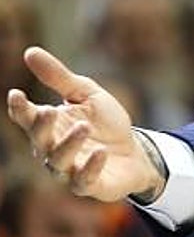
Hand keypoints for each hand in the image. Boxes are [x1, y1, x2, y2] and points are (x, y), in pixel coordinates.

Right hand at [6, 47, 162, 201]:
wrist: (135, 151)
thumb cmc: (105, 122)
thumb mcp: (86, 94)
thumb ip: (59, 77)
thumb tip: (29, 51)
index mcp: (50, 126)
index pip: (28, 118)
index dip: (20, 109)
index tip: (16, 95)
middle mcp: (52, 150)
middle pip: (40, 141)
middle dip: (41, 128)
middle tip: (49, 111)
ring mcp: (70, 170)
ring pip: (58, 162)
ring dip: (68, 145)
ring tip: (83, 127)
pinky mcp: (89, 185)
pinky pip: (84, 181)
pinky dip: (90, 167)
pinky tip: (100, 152)